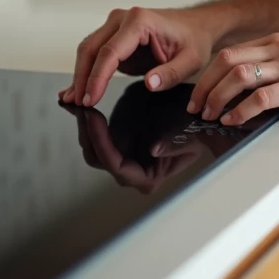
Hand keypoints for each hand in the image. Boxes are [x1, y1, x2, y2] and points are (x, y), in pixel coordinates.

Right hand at [61, 6, 216, 106]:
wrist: (196, 27)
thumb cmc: (194, 40)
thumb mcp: (191, 61)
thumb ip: (170, 73)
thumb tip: (149, 83)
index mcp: (140, 21)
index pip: (110, 52)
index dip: (97, 77)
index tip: (91, 98)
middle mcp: (123, 19)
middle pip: (91, 49)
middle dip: (82, 78)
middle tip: (78, 102)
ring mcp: (115, 26)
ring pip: (88, 50)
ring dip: (80, 75)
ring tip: (73, 99)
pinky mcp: (114, 36)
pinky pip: (94, 53)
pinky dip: (85, 71)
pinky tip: (76, 88)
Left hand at [71, 104, 201, 193]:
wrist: (200, 120)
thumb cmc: (197, 130)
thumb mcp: (190, 135)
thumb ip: (174, 144)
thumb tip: (154, 150)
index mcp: (149, 178)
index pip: (117, 166)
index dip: (102, 143)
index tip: (94, 117)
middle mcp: (132, 173)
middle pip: (98, 158)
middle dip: (87, 131)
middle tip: (83, 103)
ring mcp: (122, 159)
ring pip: (92, 148)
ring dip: (84, 124)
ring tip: (79, 100)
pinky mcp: (118, 145)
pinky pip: (95, 137)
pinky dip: (88, 121)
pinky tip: (81, 104)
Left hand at [188, 33, 278, 124]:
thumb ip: (275, 62)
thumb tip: (244, 82)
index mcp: (277, 41)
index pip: (230, 53)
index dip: (208, 74)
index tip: (199, 92)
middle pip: (226, 61)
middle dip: (205, 85)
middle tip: (197, 105)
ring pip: (238, 77)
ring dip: (217, 98)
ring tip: (212, 115)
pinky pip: (260, 98)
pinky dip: (240, 111)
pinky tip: (234, 120)